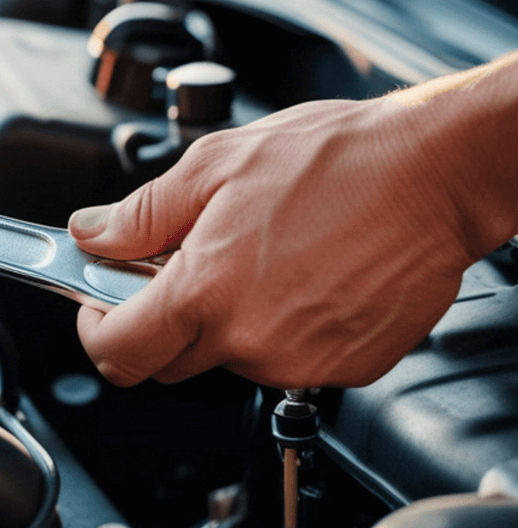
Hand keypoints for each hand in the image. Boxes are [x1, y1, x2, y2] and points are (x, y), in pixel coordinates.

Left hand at [67, 97, 479, 388]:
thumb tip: (91, 233)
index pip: (118, 354)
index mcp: (205, 294)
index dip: (96, 329)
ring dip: (227, 321)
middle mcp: (250, 341)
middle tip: (181, 266)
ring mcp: (301, 362)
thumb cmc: (339, 159)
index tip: (98, 307)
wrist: (436, 172)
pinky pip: (289, 360)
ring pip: (231, 360)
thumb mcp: (214, 165)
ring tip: (259, 257)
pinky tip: (301, 276)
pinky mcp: (348, 367)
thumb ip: (140, 213)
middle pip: (169, 362)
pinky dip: (281, 327)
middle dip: (160, 322)